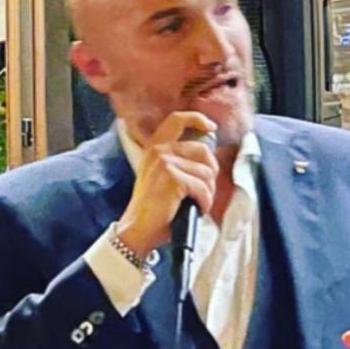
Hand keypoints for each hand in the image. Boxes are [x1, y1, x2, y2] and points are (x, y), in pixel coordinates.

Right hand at [116, 111, 218, 258]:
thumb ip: (179, 161)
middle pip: (203, 151)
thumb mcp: (161, 176)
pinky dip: (205, 202)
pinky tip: (196, 209)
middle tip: (204, 192)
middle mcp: (159, 151)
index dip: (197, 118)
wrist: (138, 229)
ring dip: (208, 193)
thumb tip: (208, 157)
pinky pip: (203, 188)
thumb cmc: (154, 208)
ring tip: (196, 203)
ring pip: (206, 173)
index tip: (211, 126)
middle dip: (211, 174)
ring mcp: (165, 162)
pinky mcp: (172, 178)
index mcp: (155, 148)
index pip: (177, 120)